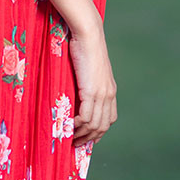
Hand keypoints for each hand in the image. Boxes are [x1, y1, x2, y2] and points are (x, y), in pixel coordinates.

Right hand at [69, 24, 117, 145]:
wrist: (88, 35)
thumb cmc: (84, 48)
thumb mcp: (88, 70)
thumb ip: (86, 83)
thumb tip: (74, 93)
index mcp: (110, 90)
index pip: (109, 119)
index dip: (99, 132)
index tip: (86, 138)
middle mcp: (109, 94)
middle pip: (103, 126)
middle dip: (89, 139)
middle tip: (75, 144)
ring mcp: (102, 94)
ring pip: (94, 125)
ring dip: (81, 135)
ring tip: (70, 139)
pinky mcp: (92, 92)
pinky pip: (86, 117)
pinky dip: (77, 126)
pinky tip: (68, 127)